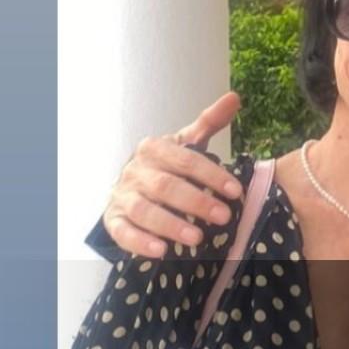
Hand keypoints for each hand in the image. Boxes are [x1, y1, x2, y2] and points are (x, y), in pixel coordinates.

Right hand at [102, 92, 243, 257]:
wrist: (130, 186)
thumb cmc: (167, 165)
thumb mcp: (187, 143)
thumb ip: (209, 122)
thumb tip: (234, 97)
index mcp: (154, 148)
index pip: (186, 160)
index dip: (211, 175)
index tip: (235, 191)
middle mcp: (135, 170)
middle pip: (167, 186)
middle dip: (196, 202)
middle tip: (224, 217)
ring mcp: (122, 195)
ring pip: (144, 210)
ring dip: (171, 225)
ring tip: (198, 238)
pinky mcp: (113, 219)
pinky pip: (123, 232)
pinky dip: (140, 242)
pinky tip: (161, 251)